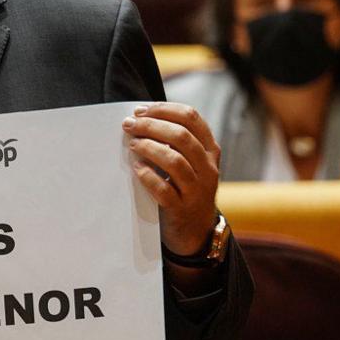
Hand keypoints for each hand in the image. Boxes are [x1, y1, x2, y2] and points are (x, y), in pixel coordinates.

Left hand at [122, 102, 219, 256]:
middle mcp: (207, 168)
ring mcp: (196, 190)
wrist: (196, 230)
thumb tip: (139, 117)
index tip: (140, 110)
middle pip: (181, 136)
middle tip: (129, 125)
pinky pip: (163, 189)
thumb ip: (174, 141)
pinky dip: (147, 176)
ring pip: (174, 161)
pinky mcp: (181, 209)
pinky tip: (136, 169)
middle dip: (151, 126)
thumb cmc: (185, 187)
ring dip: (149, 148)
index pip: (191, 117)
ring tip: (132, 144)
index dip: (163, 109)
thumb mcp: (190, 162)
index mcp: (209, 150)